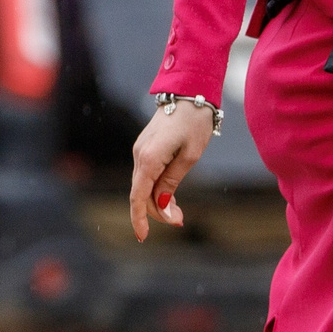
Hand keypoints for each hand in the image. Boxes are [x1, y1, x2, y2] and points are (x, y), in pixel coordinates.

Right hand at [128, 102, 216, 241]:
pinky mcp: (146, 148)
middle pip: (141, 194)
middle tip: (180, 221)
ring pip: (144, 185)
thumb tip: (161, 205)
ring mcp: (141, 151)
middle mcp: (139, 155)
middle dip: (157, 212)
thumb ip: (172, 181)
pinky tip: (170, 197)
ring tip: (179, 212)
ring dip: (158, 201)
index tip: (142, 237)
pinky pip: (147, 175)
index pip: (137, 196)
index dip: (139, 218)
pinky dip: (157, 189)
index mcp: (149, 159)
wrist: (190, 93)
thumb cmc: (194, 123)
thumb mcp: (190, 156)